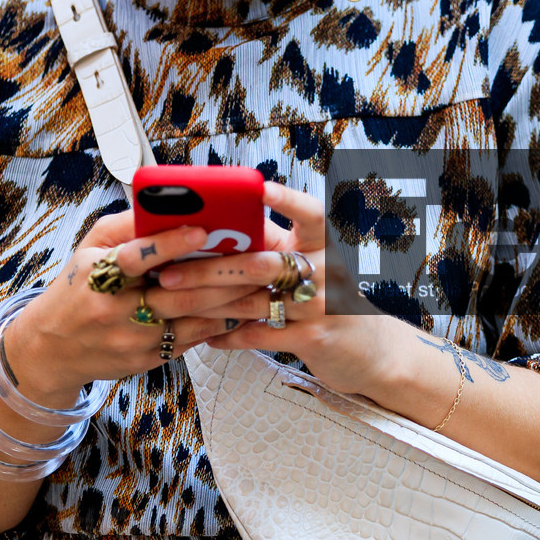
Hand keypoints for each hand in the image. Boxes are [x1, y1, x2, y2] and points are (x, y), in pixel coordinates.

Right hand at [1, 210, 267, 404]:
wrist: (52, 349)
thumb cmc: (76, 288)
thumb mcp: (89, 248)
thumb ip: (125, 226)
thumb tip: (165, 203)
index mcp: (98, 274)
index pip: (136, 256)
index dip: (171, 243)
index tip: (205, 229)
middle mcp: (116, 309)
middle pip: (177, 292)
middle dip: (225, 275)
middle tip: (264, 261)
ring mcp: (133, 339)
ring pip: (193, 319)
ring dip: (233, 302)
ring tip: (266, 285)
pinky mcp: (148, 359)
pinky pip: (192, 340)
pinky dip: (221, 324)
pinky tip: (246, 309)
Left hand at [157, 181, 404, 397]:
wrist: (371, 351)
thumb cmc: (330, 299)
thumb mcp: (313, 265)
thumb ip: (276, 245)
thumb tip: (219, 223)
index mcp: (325, 245)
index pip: (310, 214)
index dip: (287, 200)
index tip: (260, 188)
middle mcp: (326, 272)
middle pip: (260, 264)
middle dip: (208, 269)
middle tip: (169, 272)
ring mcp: (321, 307)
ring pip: (251, 302)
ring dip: (206, 305)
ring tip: (174, 304)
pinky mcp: (313, 339)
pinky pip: (259, 335)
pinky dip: (228, 335)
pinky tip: (205, 335)